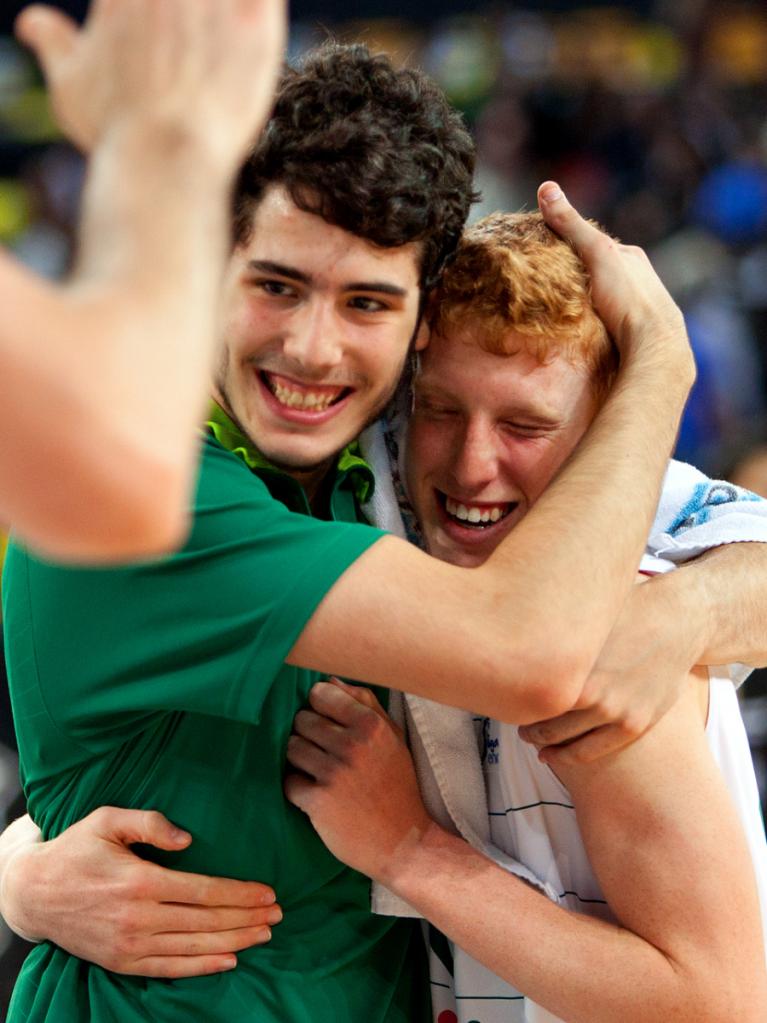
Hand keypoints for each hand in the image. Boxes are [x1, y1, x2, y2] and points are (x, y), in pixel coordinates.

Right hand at [0, 807, 281, 977]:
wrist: (33, 892)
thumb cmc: (76, 848)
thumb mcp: (108, 820)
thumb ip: (150, 822)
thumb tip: (188, 839)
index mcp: (140, 881)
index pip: (204, 891)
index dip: (240, 893)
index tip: (268, 892)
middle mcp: (138, 917)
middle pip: (206, 922)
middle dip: (247, 918)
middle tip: (278, 914)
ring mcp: (129, 944)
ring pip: (194, 947)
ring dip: (234, 942)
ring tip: (264, 934)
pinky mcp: (121, 962)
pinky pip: (169, 969)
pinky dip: (202, 967)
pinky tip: (229, 960)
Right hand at [15, 0, 284, 160]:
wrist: (167, 160)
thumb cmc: (116, 131)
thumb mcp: (72, 87)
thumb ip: (53, 43)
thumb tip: (32, 23)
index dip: (151, 15)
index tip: (159, 36)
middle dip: (189, 17)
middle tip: (189, 51)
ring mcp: (214, 1)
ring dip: (220, 16)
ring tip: (214, 53)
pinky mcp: (257, 24)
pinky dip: (260, 10)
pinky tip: (249, 33)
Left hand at [285, 680, 431, 882]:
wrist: (405, 843)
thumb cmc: (397, 785)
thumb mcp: (393, 738)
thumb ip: (365, 704)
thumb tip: (331, 680)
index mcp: (370, 725)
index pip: (320, 694)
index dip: (319, 708)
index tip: (327, 722)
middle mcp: (352, 745)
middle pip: (302, 720)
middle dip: (309, 734)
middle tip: (326, 753)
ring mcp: (334, 774)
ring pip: (291, 748)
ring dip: (300, 760)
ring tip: (319, 772)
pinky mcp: (318, 802)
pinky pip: (289, 781)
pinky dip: (298, 788)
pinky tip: (315, 795)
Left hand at [519, 575, 694, 763]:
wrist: (676, 622)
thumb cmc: (623, 612)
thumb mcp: (583, 617)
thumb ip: (553, 633)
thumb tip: (512, 627)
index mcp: (574, 662)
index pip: (528, 692)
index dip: (512, 700)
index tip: (504, 700)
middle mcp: (593, 690)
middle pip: (543, 718)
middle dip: (525, 726)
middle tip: (514, 726)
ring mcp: (615, 710)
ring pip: (565, 740)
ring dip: (544, 744)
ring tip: (531, 742)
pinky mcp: (635, 723)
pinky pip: (594, 750)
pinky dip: (569, 756)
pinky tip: (553, 756)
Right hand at [537, 181, 692, 378]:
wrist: (653, 346)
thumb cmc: (628, 298)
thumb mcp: (597, 253)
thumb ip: (572, 225)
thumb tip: (546, 187)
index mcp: (631, 256)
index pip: (593, 242)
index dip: (566, 244)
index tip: (541, 251)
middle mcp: (638, 278)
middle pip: (597, 271)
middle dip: (574, 275)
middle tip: (545, 284)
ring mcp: (636, 306)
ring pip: (601, 297)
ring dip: (582, 302)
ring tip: (556, 310)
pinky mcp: (632, 333)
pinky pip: (605, 321)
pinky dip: (590, 321)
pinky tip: (577, 330)